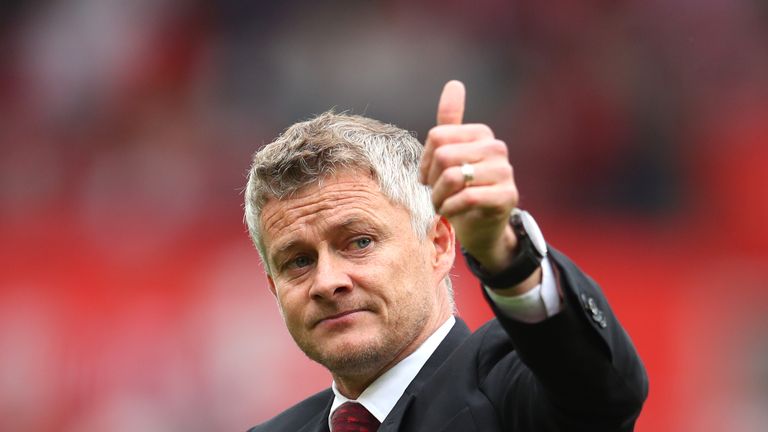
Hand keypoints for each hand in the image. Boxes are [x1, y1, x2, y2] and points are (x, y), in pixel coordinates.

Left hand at [419, 81, 519, 273]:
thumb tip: (454, 83)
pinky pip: (468, 198)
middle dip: (432, 181)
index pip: (437, 137)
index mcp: (481, 133)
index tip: (427, 178)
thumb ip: (450, 121)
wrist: (481, 226)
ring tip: (442, 204)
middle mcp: (496, 148)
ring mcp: (505, 172)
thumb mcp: (452, 154)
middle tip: (435, 194)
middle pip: (443, 155)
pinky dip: (452, 209)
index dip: (425, 162)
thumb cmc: (461, 188)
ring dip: (439, 197)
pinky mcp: (508, 196)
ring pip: (453, 176)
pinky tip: (452, 213)